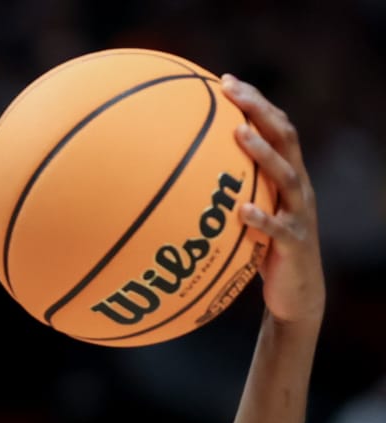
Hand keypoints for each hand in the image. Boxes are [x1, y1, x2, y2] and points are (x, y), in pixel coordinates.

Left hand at [222, 76, 324, 325]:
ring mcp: (298, 214)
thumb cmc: (261, 252)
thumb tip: (172, 181)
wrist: (297, 294)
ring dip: (263, 153)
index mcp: (286, 177)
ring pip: (286, 176)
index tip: (226, 80)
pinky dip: (261, 219)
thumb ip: (224, 196)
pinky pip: (278, 229)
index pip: (275, 128)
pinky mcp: (294, 244)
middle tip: (232, 90)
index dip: (255, 103)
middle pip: (285, 137)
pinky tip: (241, 211)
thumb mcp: (243, 217)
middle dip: (260, 110)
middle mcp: (297, 188)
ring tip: (239, 134)